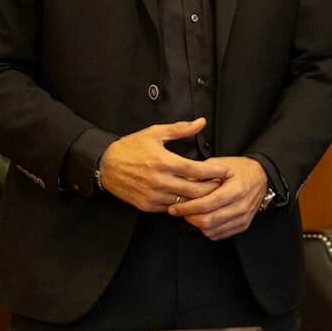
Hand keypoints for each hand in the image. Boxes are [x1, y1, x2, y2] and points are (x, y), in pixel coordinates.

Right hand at [97, 118, 226, 211]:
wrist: (104, 164)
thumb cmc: (130, 147)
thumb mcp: (155, 133)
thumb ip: (181, 129)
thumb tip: (201, 122)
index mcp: (164, 161)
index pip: (197, 171)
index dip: (215, 172)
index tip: (227, 171)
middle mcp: (159, 181)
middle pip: (195, 191)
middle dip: (212, 188)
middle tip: (222, 184)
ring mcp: (153, 195)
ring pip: (184, 202)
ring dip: (198, 198)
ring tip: (209, 192)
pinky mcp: (147, 205)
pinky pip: (171, 208)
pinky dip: (182, 204)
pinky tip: (189, 198)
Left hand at [168, 156, 270, 239]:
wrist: (261, 176)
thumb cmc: (240, 169)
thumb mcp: (219, 164)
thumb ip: (200, 175)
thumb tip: (181, 185)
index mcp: (235, 190)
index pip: (206, 205)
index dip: (187, 208)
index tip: (174, 208)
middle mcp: (240, 206)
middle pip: (207, 221)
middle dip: (189, 218)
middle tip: (180, 212)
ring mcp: (242, 217)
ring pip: (211, 231)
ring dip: (197, 225)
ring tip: (191, 214)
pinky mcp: (242, 225)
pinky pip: (219, 234)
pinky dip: (207, 229)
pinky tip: (203, 218)